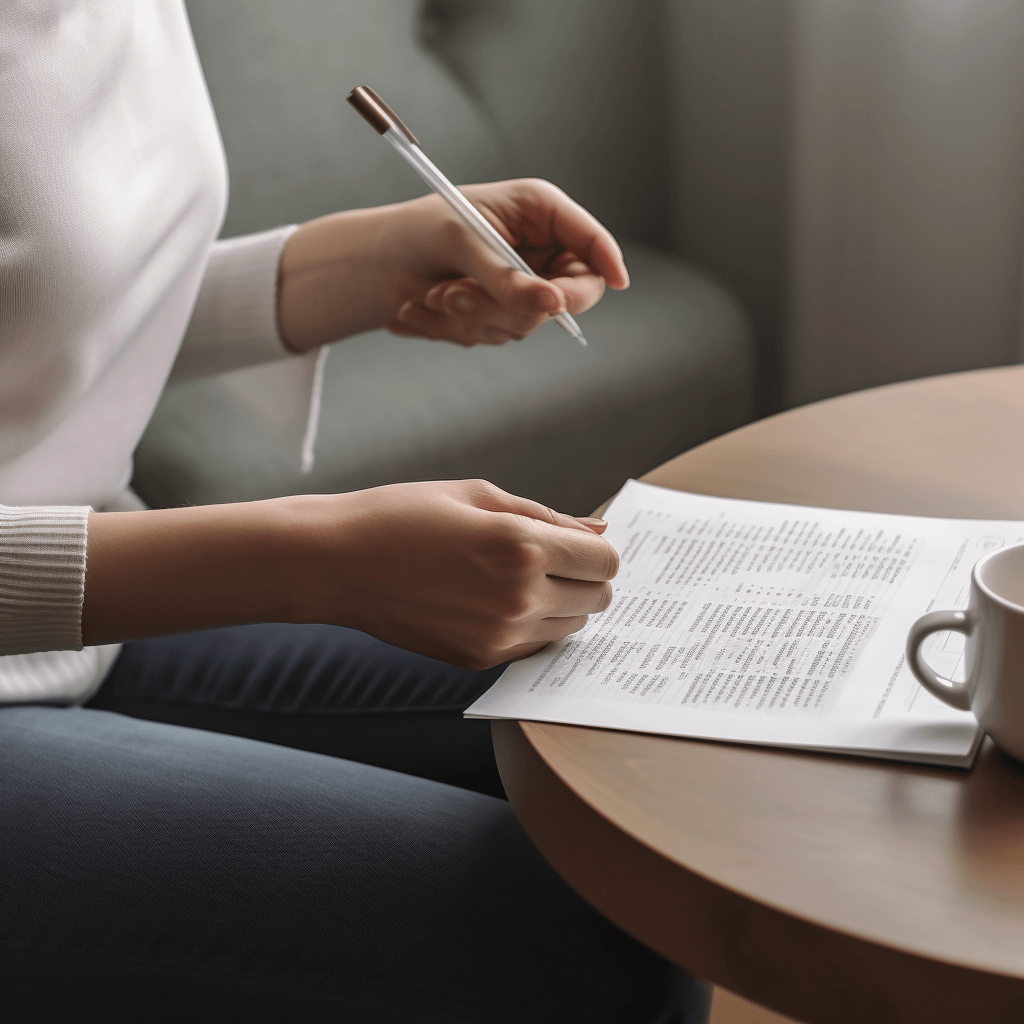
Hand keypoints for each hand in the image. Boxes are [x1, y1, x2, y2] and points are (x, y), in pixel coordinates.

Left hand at [277, 179, 628, 351]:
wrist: (373, 264)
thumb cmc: (418, 230)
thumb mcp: (462, 243)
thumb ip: (508, 278)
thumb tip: (553, 306)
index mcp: (539, 213)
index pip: (590, 243)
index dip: (608, 262)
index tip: (619, 282)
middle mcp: (536, 253)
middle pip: (564, 296)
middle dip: (508, 303)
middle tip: (455, 296)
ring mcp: (519, 289)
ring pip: (523, 324)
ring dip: (470, 315)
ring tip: (432, 293)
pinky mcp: (496, 316)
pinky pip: (492, 337)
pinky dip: (453, 327)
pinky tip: (421, 306)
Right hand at [281, 479, 617, 667]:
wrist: (337, 563)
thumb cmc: (403, 515)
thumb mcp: (478, 496)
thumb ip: (547, 516)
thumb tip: (599, 530)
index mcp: (523, 546)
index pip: (604, 560)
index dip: (597, 549)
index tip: (576, 543)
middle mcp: (519, 596)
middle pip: (599, 599)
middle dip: (586, 577)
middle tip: (552, 559)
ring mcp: (500, 634)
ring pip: (572, 627)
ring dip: (562, 603)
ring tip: (517, 579)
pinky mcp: (479, 658)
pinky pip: (535, 645)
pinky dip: (533, 625)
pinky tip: (497, 601)